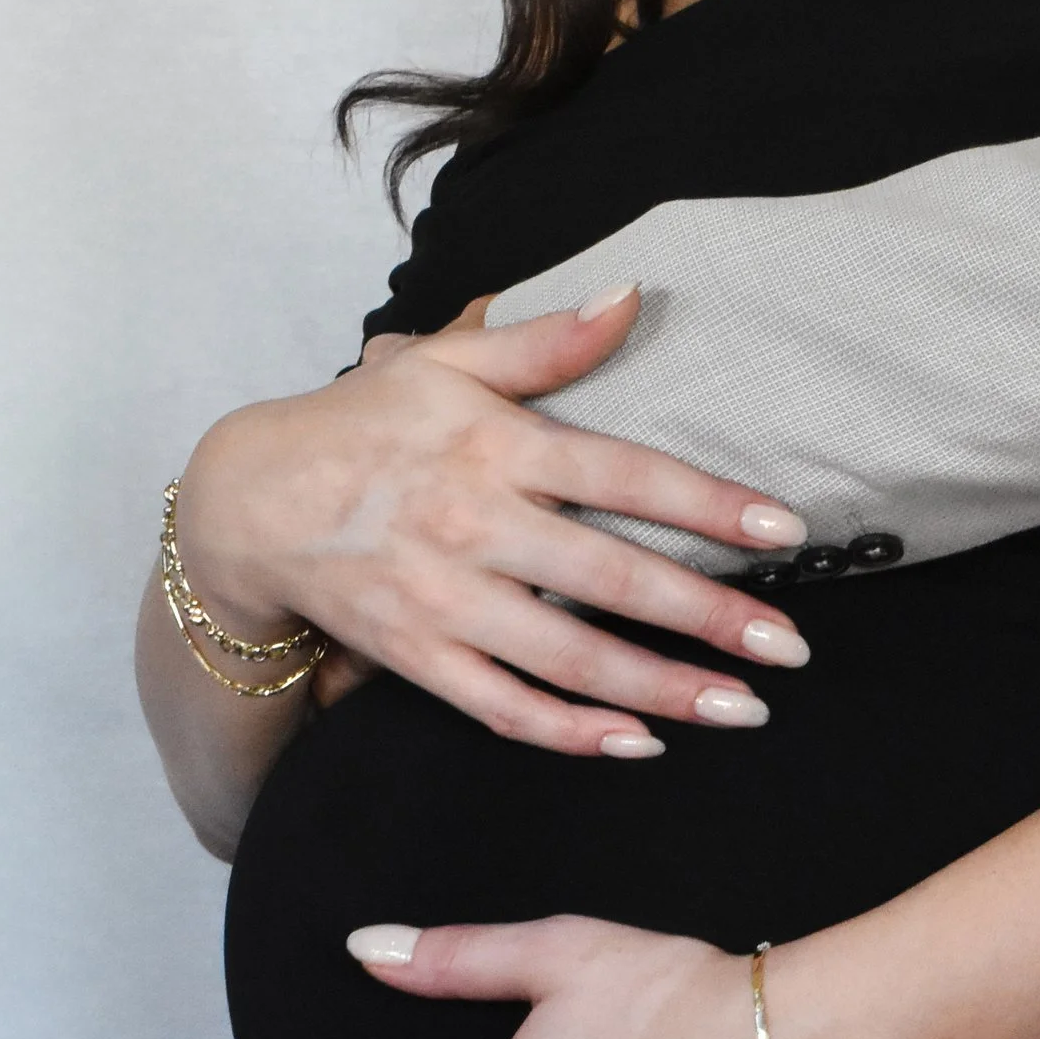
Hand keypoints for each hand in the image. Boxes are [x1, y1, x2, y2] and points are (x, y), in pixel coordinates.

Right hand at [173, 289, 815, 757]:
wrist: (249, 501)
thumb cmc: (369, 422)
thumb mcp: (448, 360)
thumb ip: (546, 339)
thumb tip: (635, 295)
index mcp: (498, 445)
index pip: (625, 475)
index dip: (710, 504)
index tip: (786, 531)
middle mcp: (477, 526)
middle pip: (611, 579)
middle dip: (708, 618)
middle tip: (790, 648)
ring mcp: (446, 601)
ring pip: (569, 659)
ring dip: (661, 691)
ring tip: (742, 710)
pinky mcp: (418, 658)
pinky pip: (504, 708)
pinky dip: (572, 732)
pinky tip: (639, 743)